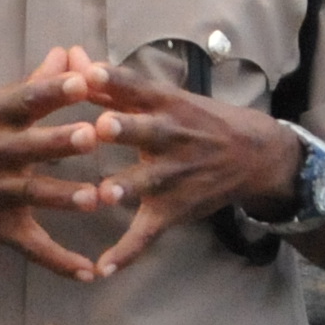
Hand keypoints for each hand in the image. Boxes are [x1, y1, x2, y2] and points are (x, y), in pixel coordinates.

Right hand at [0, 45, 167, 286]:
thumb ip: (30, 84)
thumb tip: (66, 54)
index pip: (25, 99)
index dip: (53, 89)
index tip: (81, 80)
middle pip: (35, 146)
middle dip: (64, 141)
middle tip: (93, 135)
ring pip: (37, 194)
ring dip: (69, 197)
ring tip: (98, 197)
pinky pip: (32, 247)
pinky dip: (60, 262)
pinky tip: (90, 273)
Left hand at [38, 67, 304, 278]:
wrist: (254, 155)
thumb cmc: (194, 119)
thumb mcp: (162, 97)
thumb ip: (111, 83)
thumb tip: (70, 55)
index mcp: (166, 104)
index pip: (138, 88)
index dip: (115, 80)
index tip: (91, 73)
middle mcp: (171, 138)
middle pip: (146, 132)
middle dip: (124, 130)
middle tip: (101, 127)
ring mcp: (173, 176)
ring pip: (147, 183)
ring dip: (126, 188)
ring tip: (104, 195)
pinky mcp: (172, 209)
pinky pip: (147, 233)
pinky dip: (126, 253)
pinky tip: (101, 270)